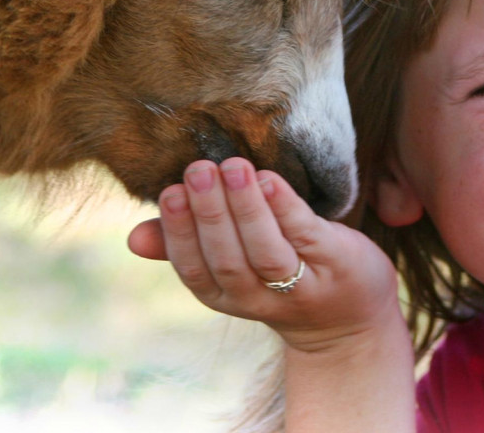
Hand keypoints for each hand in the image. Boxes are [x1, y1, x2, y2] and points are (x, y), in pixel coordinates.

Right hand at [128, 157, 402, 352]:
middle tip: (198, 170)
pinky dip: (286, 208)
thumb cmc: (279, 278)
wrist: (350, 318)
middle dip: (210, 214)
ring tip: (232, 166)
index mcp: (226, 295)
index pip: (194, 270)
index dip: (180, 235)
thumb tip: (133, 238)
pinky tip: (269, 180)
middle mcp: (260, 296)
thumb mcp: (229, 270)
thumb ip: (185, 247)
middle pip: (228, 260)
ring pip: (266, 251)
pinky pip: (307, 234)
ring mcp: (300, 283)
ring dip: (247, 208)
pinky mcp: (334, 261)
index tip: (170, 193)